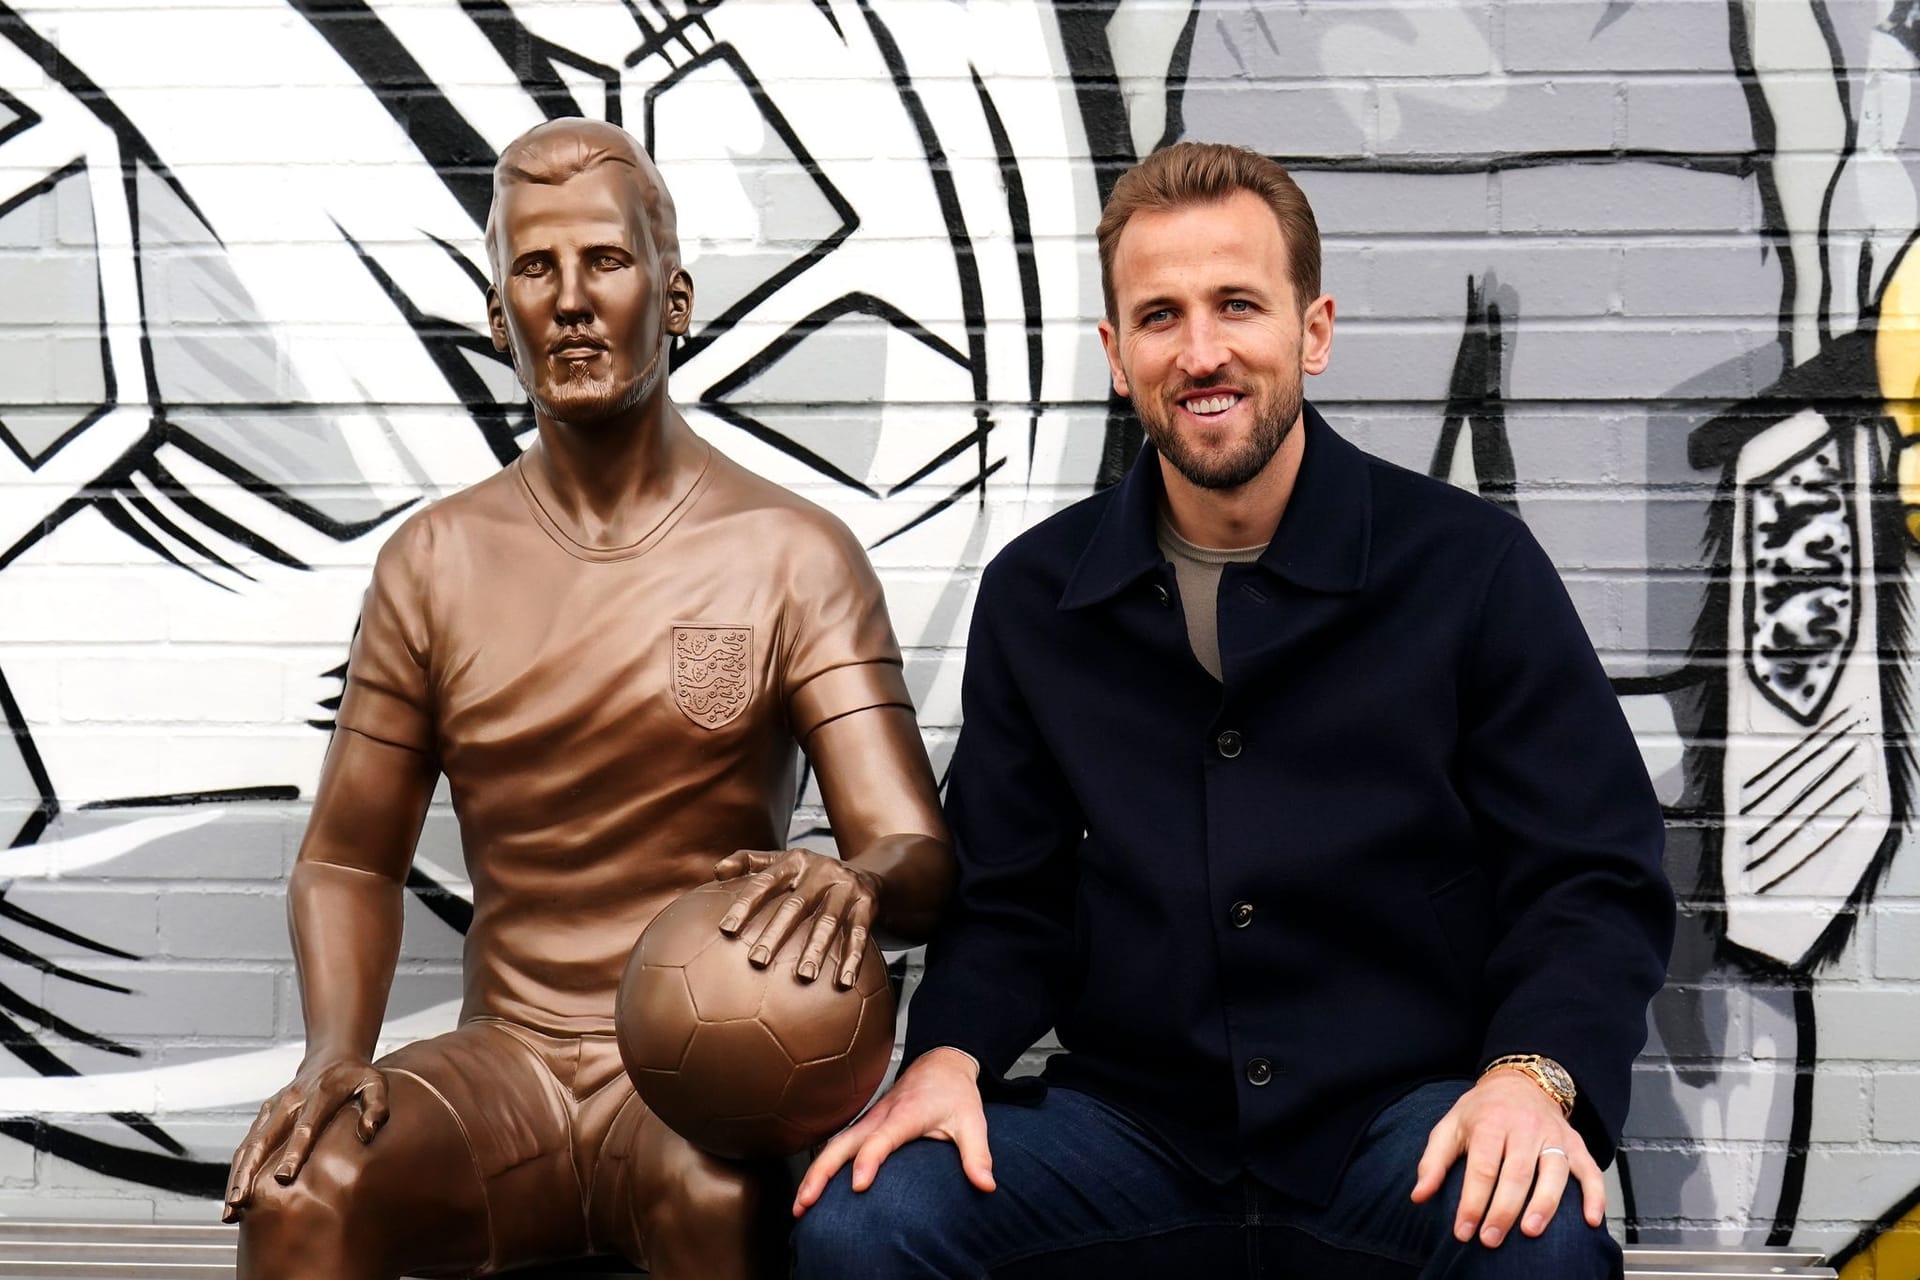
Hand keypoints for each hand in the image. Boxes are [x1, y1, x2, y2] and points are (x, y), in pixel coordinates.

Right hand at [221, 1057, 388, 1221]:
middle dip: (250, 1173)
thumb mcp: (376, 1084)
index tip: (283, 1178)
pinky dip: (238, 1170)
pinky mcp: (265, 1114)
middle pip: (265, 1140)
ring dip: (237, 1176)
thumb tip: (368, 1133)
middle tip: (241, 1203)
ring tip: (231, 1209)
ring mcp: (274, 1108)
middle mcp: (291, 1101)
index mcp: (320, 1095)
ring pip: (249, 1145)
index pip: (305, 1128)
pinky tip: (234, 1196)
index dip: (293, 1153)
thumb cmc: (357, 1077)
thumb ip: (377, 1107)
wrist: (333, 1057)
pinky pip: (247, 1144)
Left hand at [713, 848, 882, 985]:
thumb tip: (717, 871)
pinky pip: (859, 933)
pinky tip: (844, 981)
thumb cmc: (811, 874)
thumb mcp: (783, 860)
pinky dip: (853, 958)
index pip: (764, 883)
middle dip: (776, 934)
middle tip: (757, 961)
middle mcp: (820, 871)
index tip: (726, 930)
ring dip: (816, 949)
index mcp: (794, 862)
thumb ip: (748, 861)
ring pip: (828, 921)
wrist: (867, 872)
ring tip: (804, 977)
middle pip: (795, 905)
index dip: (745, 905)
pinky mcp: (867, 903)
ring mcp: (845, 887)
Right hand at [791, 1047, 992, 1216]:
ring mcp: (870, 1118)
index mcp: (906, 1114)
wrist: (942, 1061)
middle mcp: (881, 1116)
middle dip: (822, 1173)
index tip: (859, 1185)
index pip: (882, 1139)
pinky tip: (814, 1186)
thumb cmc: (954, 1091)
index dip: (870, 1160)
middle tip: (806, 1202)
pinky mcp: (866, 1123)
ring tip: (801, 1203)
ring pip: (835, 1144)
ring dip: (816, 1172)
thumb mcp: (972, 1121)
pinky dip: (822, 1164)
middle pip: (843, 1143)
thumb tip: (986, 1185)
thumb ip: (977, 1154)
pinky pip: (839, 1143)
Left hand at [1410, 1070, 1604, 1247]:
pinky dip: (1595, 1195)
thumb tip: (1418, 1195)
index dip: (1472, 1201)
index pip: (1482, 1167)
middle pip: (1517, 1173)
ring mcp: (1553, 1135)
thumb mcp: (1450, 1126)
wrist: (1519, 1081)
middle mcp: (1524, 1127)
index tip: (1463, 1230)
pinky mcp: (1576, 1142)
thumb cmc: (1481, 1111)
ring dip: (1544, 1204)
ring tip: (1530, 1232)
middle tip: (1491, 1240)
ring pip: (1554, 1172)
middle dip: (1503, 1210)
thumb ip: (1433, 1161)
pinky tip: (1591, 1220)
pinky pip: (1591, 1169)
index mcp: (1490, 1123)